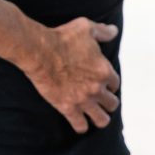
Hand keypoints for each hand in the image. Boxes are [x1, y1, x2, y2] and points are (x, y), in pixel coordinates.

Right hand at [23, 17, 120, 133]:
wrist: (39, 50)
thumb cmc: (62, 37)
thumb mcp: (85, 28)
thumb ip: (103, 31)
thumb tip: (113, 30)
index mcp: (103, 70)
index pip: (115, 83)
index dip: (109, 83)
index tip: (102, 82)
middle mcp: (97, 88)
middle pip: (112, 104)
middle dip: (106, 101)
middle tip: (98, 98)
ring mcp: (83, 100)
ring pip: (102, 120)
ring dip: (99, 118)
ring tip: (94, 115)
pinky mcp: (68, 108)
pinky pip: (80, 126)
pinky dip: (81, 126)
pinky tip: (79, 123)